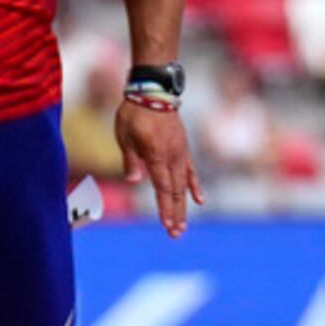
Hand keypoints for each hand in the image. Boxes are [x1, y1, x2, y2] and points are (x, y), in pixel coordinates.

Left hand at [115, 99, 205, 236]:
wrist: (154, 91)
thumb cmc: (134, 113)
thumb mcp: (125, 135)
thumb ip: (131, 159)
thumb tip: (134, 181)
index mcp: (157, 154)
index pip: (163, 187)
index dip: (165, 207)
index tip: (167, 225)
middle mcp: (173, 156)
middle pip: (175, 191)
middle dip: (175, 214)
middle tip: (175, 234)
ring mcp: (181, 153)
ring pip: (184, 185)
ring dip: (183, 206)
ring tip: (182, 225)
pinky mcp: (183, 149)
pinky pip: (191, 171)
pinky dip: (194, 187)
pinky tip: (199, 201)